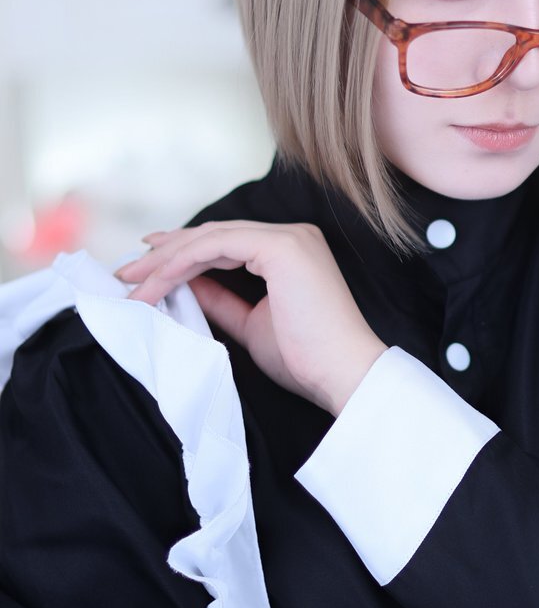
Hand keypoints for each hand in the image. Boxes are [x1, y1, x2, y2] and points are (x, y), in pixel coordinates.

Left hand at [116, 221, 387, 415]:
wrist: (341, 372)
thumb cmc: (306, 357)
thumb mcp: (252, 324)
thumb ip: (222, 301)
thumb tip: (186, 287)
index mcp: (292, 252)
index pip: (227, 242)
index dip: (183, 251)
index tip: (148, 267)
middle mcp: (294, 236)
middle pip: (214, 235)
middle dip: (166, 252)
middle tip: (128, 273)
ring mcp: (289, 238)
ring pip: (212, 236)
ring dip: (167, 258)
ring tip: (134, 280)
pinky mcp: (281, 247)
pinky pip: (218, 245)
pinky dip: (183, 260)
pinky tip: (159, 279)